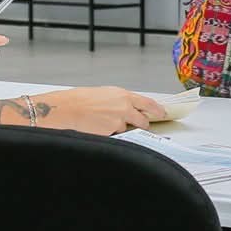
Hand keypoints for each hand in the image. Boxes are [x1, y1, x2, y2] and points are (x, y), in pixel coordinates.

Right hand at [48, 86, 163, 134]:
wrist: (68, 109)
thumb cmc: (81, 99)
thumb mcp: (105, 94)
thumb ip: (120, 101)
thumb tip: (129, 108)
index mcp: (123, 95)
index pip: (148, 103)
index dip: (157, 110)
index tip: (162, 113)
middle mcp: (124, 108)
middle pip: (142, 121)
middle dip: (141, 125)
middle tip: (137, 125)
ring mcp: (118, 122)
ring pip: (125, 129)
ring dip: (118, 129)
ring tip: (102, 121)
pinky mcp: (111, 133)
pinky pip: (115, 136)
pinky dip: (109, 134)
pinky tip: (98, 127)